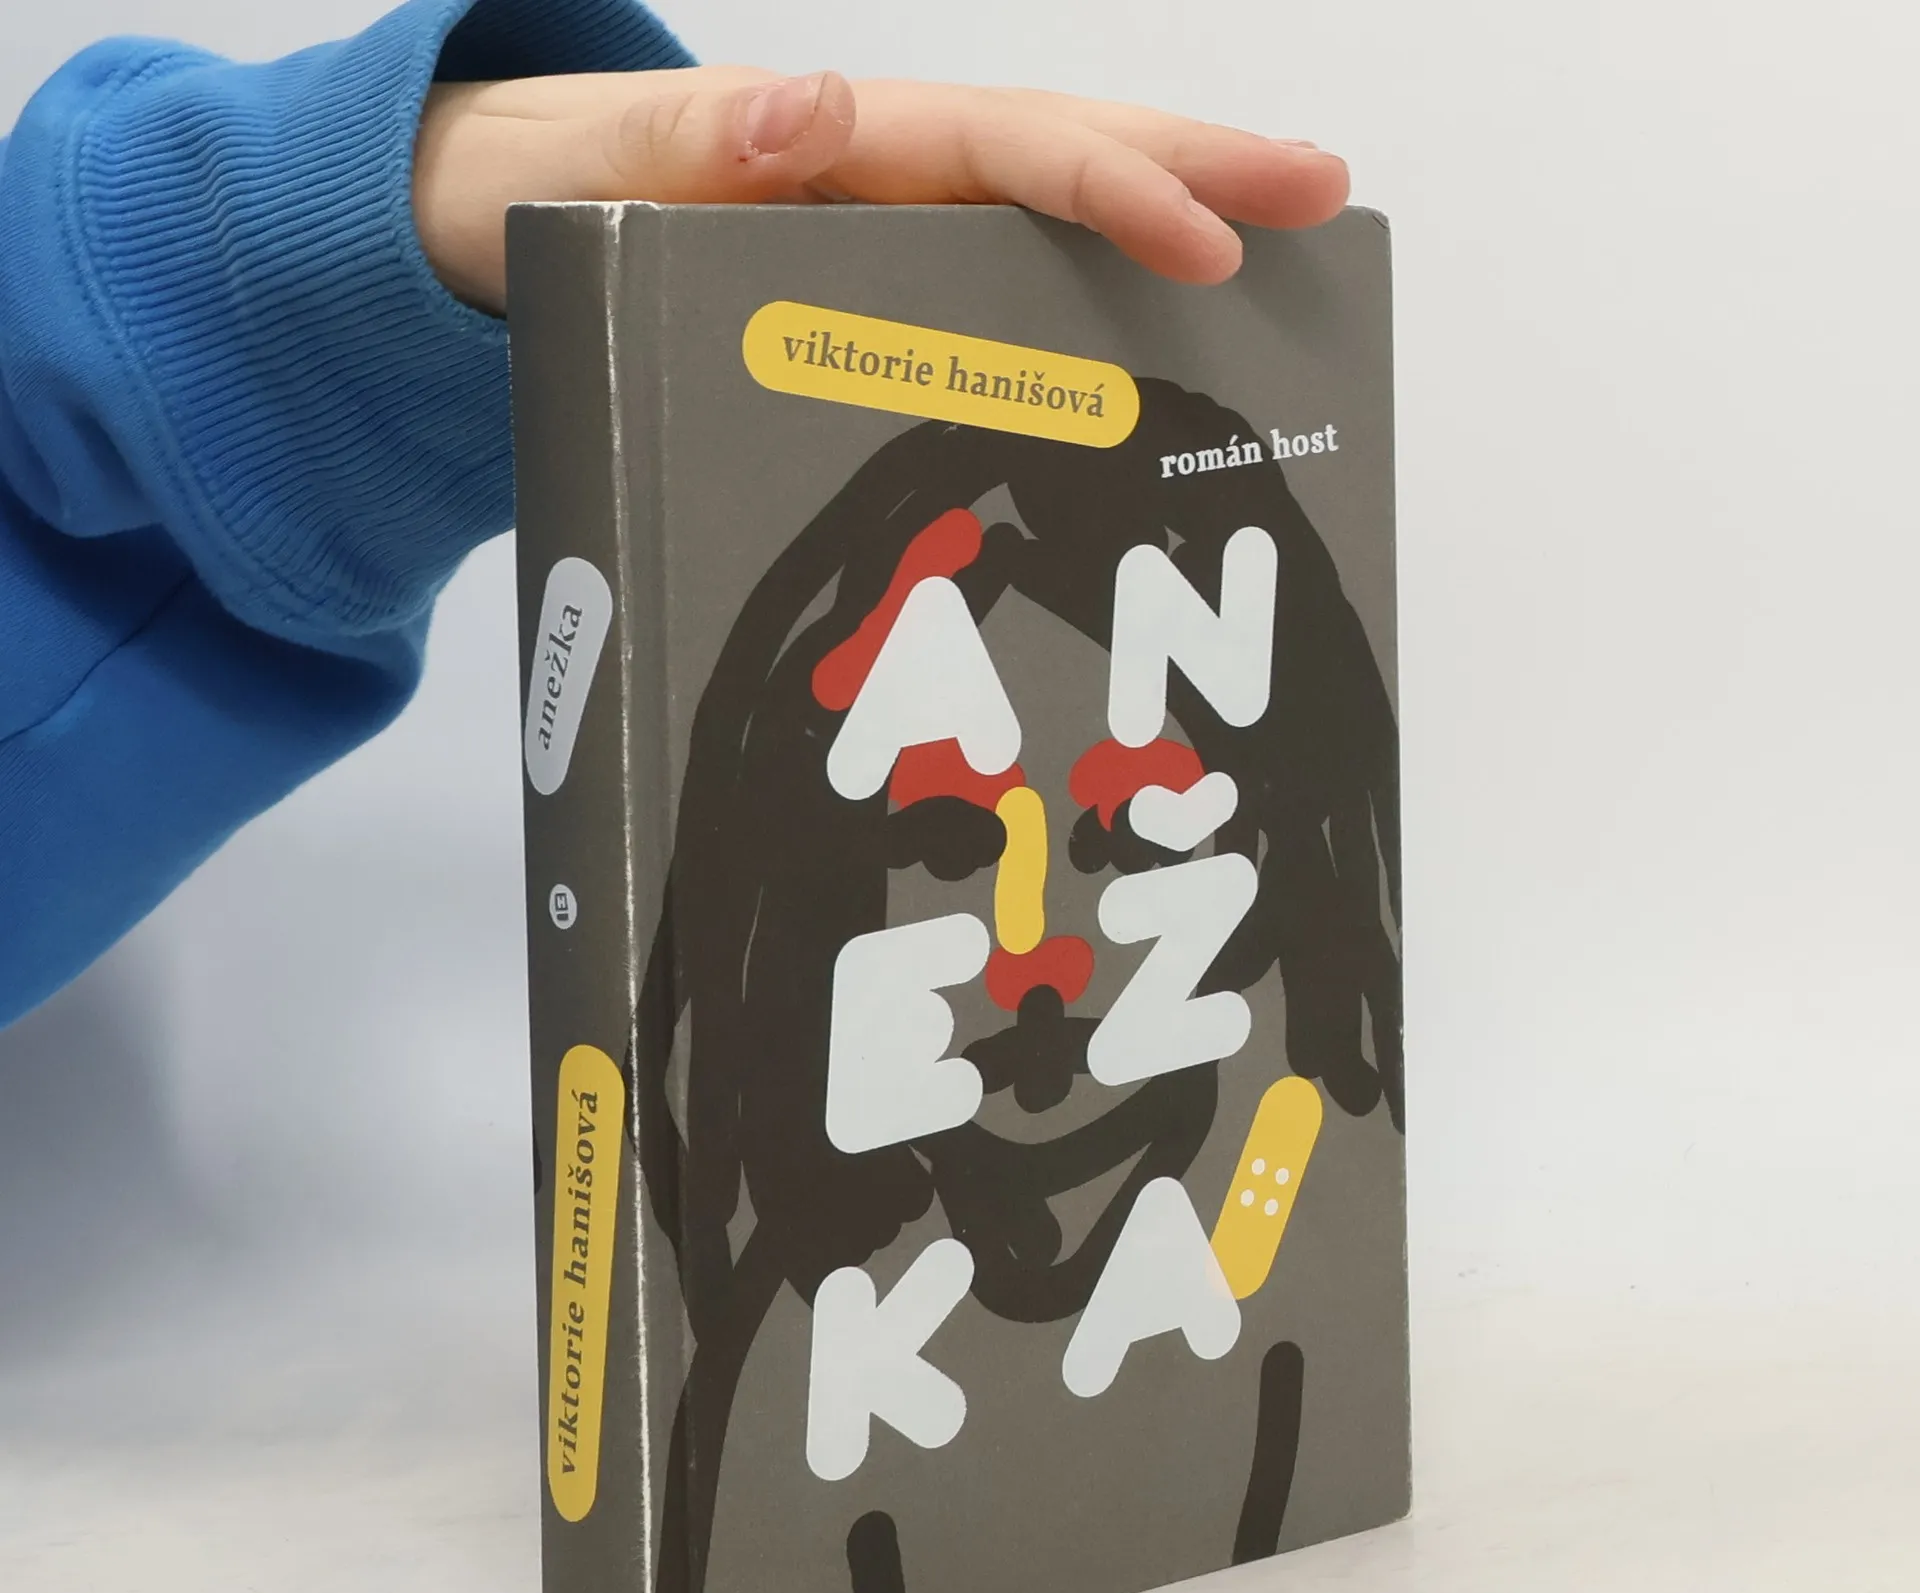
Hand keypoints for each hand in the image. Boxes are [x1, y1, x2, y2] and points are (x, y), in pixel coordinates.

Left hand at [413, 67, 1349, 313]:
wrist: (488, 224)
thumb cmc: (532, 198)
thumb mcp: (585, 171)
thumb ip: (683, 145)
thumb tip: (809, 113)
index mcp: (832, 145)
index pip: (1004, 148)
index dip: (1113, 189)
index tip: (1211, 238)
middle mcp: (880, 175)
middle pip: (1064, 155)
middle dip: (1197, 169)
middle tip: (1326, 195)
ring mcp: (886, 230)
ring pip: (1050, 218)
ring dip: (1168, 226)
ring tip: (1288, 260)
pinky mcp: (876, 286)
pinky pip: (1001, 284)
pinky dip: (1088, 301)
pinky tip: (1149, 346)